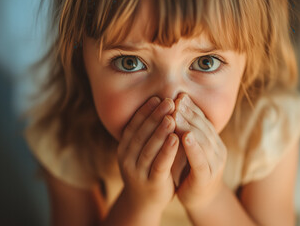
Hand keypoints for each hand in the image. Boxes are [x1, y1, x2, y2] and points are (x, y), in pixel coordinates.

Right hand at [117, 97, 178, 213]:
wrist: (144, 202)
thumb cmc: (147, 171)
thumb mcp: (142, 152)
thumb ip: (147, 134)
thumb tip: (159, 108)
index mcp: (124, 148)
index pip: (134, 125)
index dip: (145, 111)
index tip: (157, 97)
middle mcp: (127, 158)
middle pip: (141, 134)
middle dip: (155, 116)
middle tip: (168, 101)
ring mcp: (137, 171)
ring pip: (149, 148)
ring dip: (160, 131)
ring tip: (171, 116)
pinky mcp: (151, 182)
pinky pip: (159, 164)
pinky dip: (167, 150)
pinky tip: (175, 138)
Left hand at [172, 93, 227, 209]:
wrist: (200, 199)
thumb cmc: (190, 170)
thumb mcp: (188, 148)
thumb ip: (184, 131)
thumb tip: (171, 109)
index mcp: (212, 140)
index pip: (202, 119)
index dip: (191, 107)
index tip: (178, 96)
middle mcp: (217, 149)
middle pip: (202, 126)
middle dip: (188, 113)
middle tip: (175, 101)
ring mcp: (214, 163)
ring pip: (203, 140)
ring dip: (189, 125)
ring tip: (177, 114)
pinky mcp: (207, 177)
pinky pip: (201, 160)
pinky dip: (193, 147)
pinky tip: (185, 137)